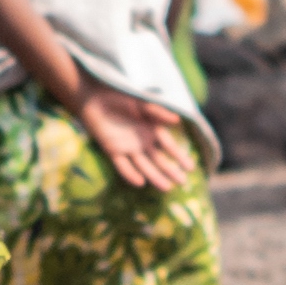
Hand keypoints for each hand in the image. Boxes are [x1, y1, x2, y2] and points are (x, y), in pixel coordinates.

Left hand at [79, 84, 204, 195]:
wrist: (95, 96)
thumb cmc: (120, 96)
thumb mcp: (142, 103)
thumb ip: (158, 112)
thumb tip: (178, 120)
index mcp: (152, 130)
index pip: (169, 146)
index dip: (179, 156)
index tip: (190, 168)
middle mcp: (142, 141)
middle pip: (158, 159)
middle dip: (170, 170)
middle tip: (183, 183)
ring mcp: (128, 148)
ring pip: (143, 165)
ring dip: (154, 176)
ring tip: (166, 188)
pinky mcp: (112, 150)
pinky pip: (122, 165)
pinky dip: (130, 174)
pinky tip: (140, 182)